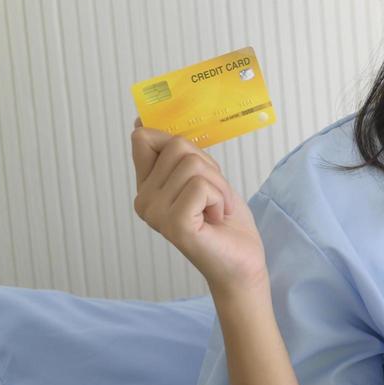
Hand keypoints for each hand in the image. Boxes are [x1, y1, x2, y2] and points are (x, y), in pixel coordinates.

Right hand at [130, 116, 266, 292]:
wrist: (241, 262)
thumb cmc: (224, 221)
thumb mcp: (203, 177)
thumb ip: (178, 154)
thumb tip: (141, 122)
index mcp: (146, 186)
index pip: (144, 138)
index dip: (178, 144)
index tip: (197, 170)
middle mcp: (144, 200)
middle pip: (178, 147)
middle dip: (209, 170)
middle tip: (212, 199)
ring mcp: (155, 213)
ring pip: (194, 165)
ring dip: (218, 187)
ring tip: (214, 210)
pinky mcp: (174, 223)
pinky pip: (201, 186)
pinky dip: (220, 199)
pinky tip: (215, 220)